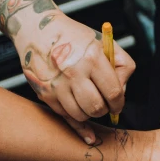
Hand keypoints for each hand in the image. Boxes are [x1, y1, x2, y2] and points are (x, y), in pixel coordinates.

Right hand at [18, 13, 135, 143]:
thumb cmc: (74, 36)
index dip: (119, 103)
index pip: (114, 93)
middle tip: (105, 105)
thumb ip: (121, 65)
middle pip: (97, 108)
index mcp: (92, 57)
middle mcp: (74, 72)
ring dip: (90, 114)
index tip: (118, 105)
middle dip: (105, 110)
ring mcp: (57, 84)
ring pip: (81, 115)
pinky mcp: (45, 93)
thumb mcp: (103, 42)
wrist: (38, 29)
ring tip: (90, 102)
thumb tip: (121, 93)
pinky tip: (87, 131)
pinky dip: (77, 122)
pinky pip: (65, 116)